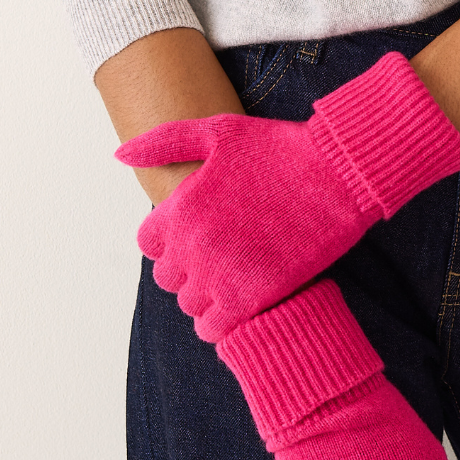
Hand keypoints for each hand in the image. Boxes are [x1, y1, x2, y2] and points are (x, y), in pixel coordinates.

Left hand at [116, 51, 459, 342]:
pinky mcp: (255, 297)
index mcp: (181, 206)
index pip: (148, 243)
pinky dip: (223, 320)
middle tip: (221, 255)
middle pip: (167, 277)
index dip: (170, 239)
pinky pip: (216, 327)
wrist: (339, 173)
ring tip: (234, 277)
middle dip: (188, 268)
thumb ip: (164, 142)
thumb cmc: (280, 147)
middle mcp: (194, 244)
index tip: (195, 232)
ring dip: (206, 295)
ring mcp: (223, 273)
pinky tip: (243, 300)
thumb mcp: (218, 131)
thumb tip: (120, 155)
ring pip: (190, 305)